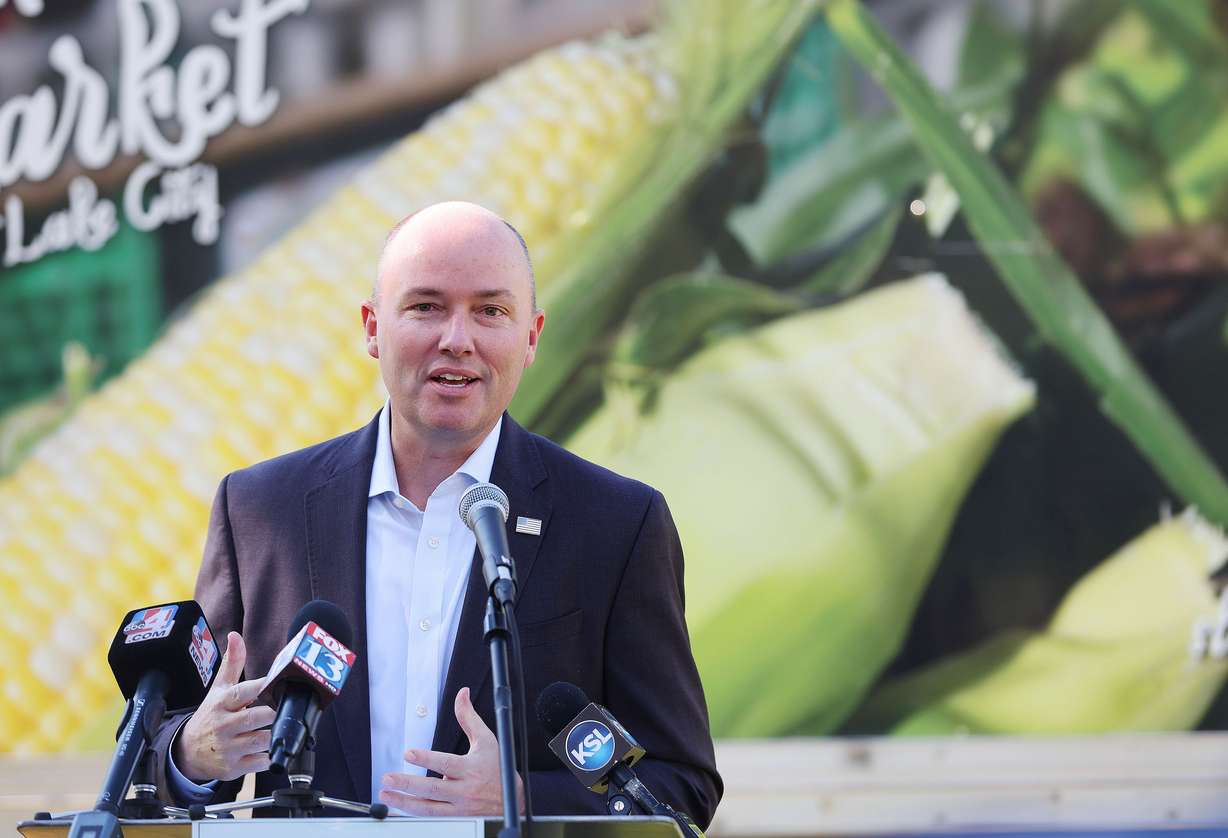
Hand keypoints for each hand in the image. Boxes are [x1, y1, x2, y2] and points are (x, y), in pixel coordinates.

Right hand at [173, 631, 275, 781]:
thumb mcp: (219, 689)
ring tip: (279, 727)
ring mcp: (228, 748)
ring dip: (276, 734)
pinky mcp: (233, 767)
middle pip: (257, 717)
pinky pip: (261, 762)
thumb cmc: (211, 715)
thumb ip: (232, 663)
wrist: (188, 752)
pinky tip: (271, 747)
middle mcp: (223, 725)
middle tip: (283, 708)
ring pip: (262, 740)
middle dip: (273, 713)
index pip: (243, 692)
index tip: (277, 681)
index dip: (261, 686)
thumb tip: (235, 635)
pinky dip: (271, 756)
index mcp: (222, 703)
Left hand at [379, 686, 523, 815]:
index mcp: (470, 769)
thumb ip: (469, 718)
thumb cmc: (496, 768)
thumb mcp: (486, 740)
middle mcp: (464, 790)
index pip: (446, 763)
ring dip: (404, 802)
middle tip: (387, 778)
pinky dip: (414, 814)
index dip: (427, 759)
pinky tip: (399, 808)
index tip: (409, 753)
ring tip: (386, 795)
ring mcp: (459, 809)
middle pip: (432, 789)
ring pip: (428, 808)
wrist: (511, 801)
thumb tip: (462, 694)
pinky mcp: (455, 820)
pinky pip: (431, 818)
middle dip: (408, 784)